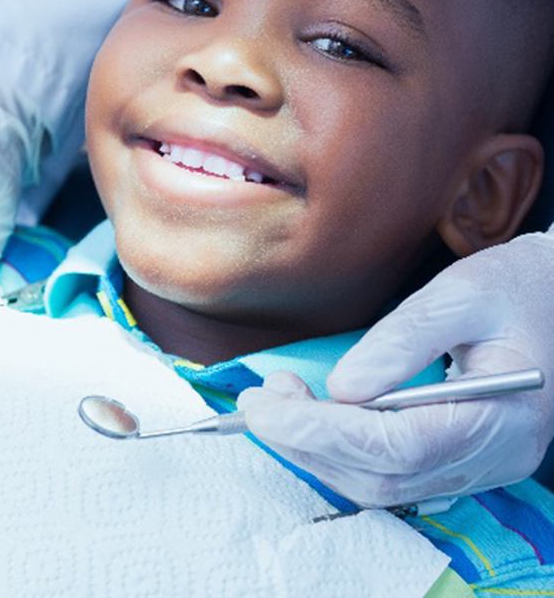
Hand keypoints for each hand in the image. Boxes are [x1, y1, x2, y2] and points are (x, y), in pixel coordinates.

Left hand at [238, 232, 553, 506]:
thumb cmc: (514, 288)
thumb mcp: (461, 294)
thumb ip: (403, 340)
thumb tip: (341, 387)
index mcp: (502, 416)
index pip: (398, 447)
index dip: (323, 431)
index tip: (267, 405)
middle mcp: (493, 457)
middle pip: (383, 476)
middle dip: (308, 442)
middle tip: (259, 399)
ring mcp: (479, 466)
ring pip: (382, 485)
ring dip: (317, 451)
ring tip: (276, 403)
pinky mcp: (461, 459)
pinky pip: (392, 474)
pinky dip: (340, 453)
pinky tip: (311, 419)